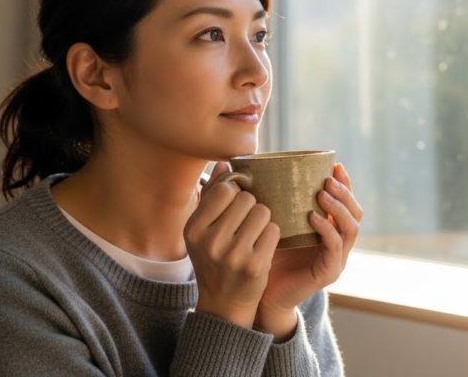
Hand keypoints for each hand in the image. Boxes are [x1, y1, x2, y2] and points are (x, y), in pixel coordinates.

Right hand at [184, 161, 279, 328]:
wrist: (223, 303)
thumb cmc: (214, 259)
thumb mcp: (202, 230)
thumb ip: (213, 196)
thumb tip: (225, 164)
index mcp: (194, 229)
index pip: (225, 190)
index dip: (236, 192)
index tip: (235, 205)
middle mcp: (210, 242)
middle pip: (247, 199)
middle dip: (252, 206)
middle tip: (246, 223)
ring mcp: (233, 255)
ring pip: (263, 212)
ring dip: (263, 220)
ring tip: (254, 234)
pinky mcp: (255, 265)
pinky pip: (274, 230)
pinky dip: (271, 235)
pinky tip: (262, 247)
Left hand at [254, 163, 362, 338]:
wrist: (261, 294)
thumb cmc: (266, 255)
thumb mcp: (277, 223)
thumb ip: (279, 201)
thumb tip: (262, 168)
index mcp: (330, 230)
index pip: (347, 203)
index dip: (345, 184)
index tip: (335, 165)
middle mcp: (339, 244)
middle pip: (355, 213)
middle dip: (345, 193)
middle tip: (329, 178)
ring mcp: (337, 259)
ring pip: (351, 229)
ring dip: (338, 208)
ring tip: (322, 193)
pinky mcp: (329, 272)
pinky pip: (335, 247)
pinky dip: (326, 229)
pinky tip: (312, 217)